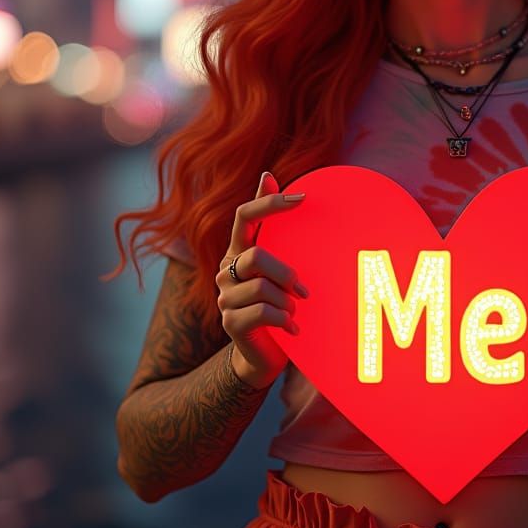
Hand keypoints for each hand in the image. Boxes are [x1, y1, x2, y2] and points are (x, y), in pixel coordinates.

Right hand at [216, 171, 308, 387]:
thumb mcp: (279, 264)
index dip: (270, 204)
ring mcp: (224, 297)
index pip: (244, 215)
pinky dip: (284, 320)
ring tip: (292, 313)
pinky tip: (291, 328)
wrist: (267, 352)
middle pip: (256, 255)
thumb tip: (267, 175)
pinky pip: (264, 312)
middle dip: (286, 273)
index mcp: (238, 251)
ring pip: (262, 288)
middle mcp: (225, 270)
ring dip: (287, 303)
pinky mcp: (230, 322)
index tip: (303, 199)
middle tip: (302, 291)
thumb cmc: (278, 302)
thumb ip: (274, 226)